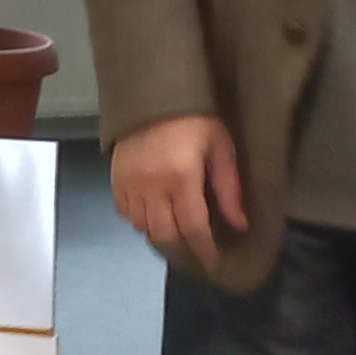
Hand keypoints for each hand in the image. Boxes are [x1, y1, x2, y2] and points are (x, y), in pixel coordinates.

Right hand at [109, 112, 246, 268]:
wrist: (152, 93)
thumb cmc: (195, 119)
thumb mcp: (220, 147)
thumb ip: (229, 188)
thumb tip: (240, 225)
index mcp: (182, 177)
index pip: (193, 226)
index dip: (203, 248)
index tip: (212, 261)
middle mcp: (152, 186)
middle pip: (164, 233)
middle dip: (181, 249)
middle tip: (193, 252)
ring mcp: (130, 184)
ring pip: (142, 227)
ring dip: (160, 235)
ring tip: (175, 234)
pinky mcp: (115, 178)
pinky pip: (124, 213)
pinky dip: (139, 221)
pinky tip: (152, 215)